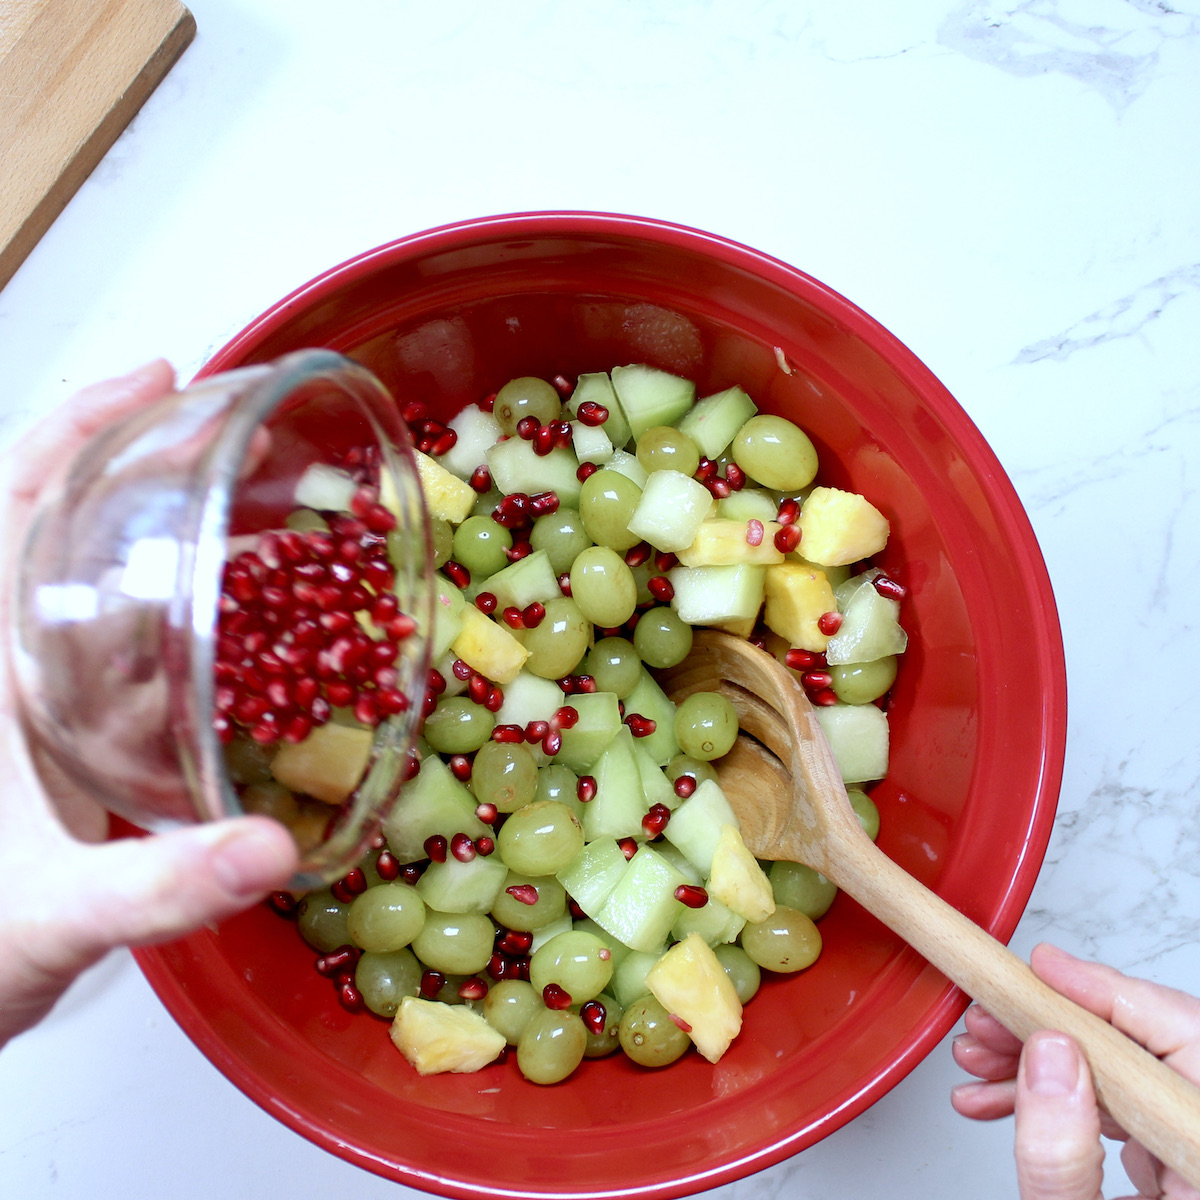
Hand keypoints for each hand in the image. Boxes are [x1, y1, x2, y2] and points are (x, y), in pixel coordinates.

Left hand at [0, 362, 298, 1048]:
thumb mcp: (48, 916)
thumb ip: (155, 886)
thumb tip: (272, 850)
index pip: (18, 514)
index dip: (80, 432)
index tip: (158, 378)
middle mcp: (21, 676)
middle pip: (82, 537)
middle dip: (157, 473)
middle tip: (243, 436)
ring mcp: (53, 715)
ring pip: (124, 602)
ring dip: (192, 555)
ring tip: (271, 519)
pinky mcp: (87, 758)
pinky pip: (153, 673)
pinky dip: (206, 642)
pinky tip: (263, 644)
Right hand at [951, 943, 1199, 1198]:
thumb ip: (1062, 1157)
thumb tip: (1045, 1057)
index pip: (1183, 1034)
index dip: (1106, 991)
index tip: (1043, 967)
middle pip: (1148, 1050)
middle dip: (1053, 1027)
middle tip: (989, 1020)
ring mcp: (1190, 1162)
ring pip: (1127, 1079)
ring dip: (1043, 1060)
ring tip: (979, 1059)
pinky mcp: (1174, 1175)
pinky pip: (1121, 1114)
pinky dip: (1059, 1101)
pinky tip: (1000, 1098)